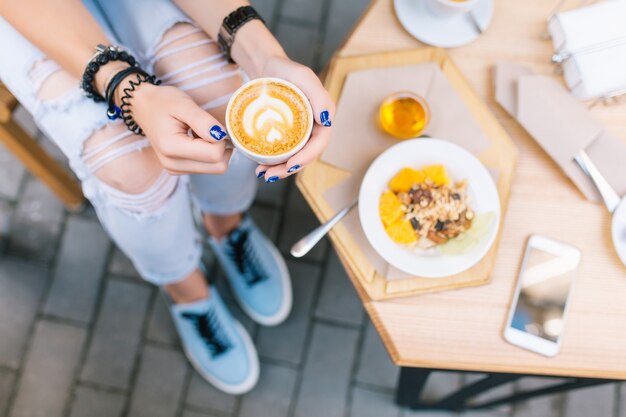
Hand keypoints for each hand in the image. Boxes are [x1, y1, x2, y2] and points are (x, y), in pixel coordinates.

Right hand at [126, 82, 231, 174]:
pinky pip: (206, 167)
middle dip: (220, 147)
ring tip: (198, 133)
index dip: (221, 138)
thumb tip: (222, 136)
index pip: (215, 155)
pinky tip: (194, 139)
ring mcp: (174, 169)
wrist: (142, 106)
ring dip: (214, 150)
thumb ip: (203, 121)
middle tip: (208, 128)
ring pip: (214, 168)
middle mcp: (172, 164)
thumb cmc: (162, 102)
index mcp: (172, 148)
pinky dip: (207, 154)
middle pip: (217, 166)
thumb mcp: (184, 104)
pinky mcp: (178, 170)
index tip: (212, 124)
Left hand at [253, 56, 334, 180]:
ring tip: (262, 174)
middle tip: (270, 175)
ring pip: (292, 157)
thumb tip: (327, 122)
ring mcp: (298, 132)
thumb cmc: (286, 69)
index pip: (319, 144)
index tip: (290, 165)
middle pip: (305, 155)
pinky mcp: (284, 133)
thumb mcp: (304, 78)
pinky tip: (260, 167)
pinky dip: (272, 161)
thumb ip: (319, 96)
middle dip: (289, 169)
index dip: (306, 158)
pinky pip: (281, 151)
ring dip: (279, 170)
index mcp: (322, 118)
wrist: (266, 66)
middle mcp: (312, 127)